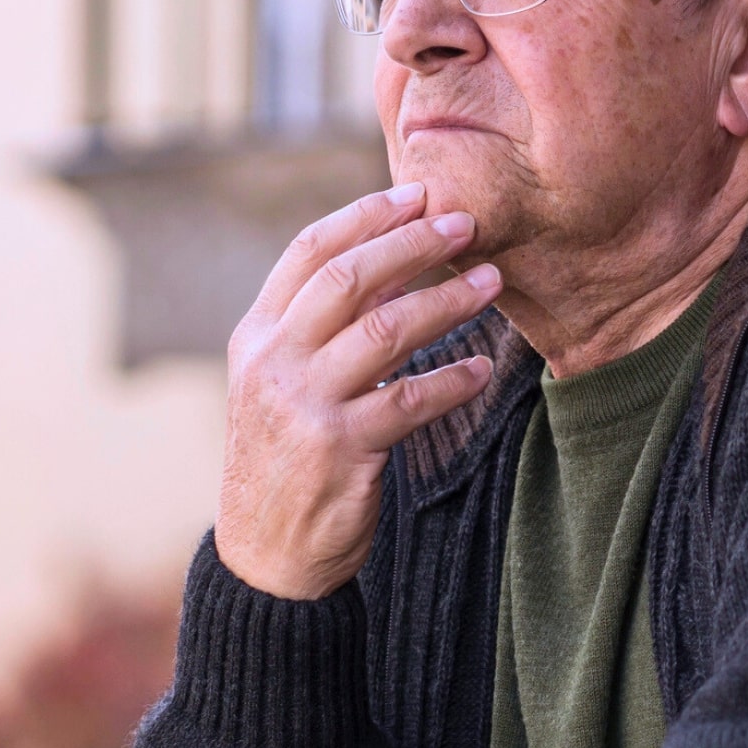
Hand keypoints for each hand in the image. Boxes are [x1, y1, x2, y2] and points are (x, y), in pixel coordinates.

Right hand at [214, 182, 502, 599]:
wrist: (264, 553)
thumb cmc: (286, 458)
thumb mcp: (282, 383)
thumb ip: (324, 327)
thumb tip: (395, 263)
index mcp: (255, 336)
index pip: (309, 253)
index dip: (365, 216)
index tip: (417, 194)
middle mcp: (272, 362)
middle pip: (348, 279)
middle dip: (412, 243)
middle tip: (466, 224)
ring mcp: (303, 405)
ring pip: (385, 330)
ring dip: (446, 301)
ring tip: (491, 282)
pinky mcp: (339, 449)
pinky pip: (409, 400)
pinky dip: (451, 379)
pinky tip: (480, 368)